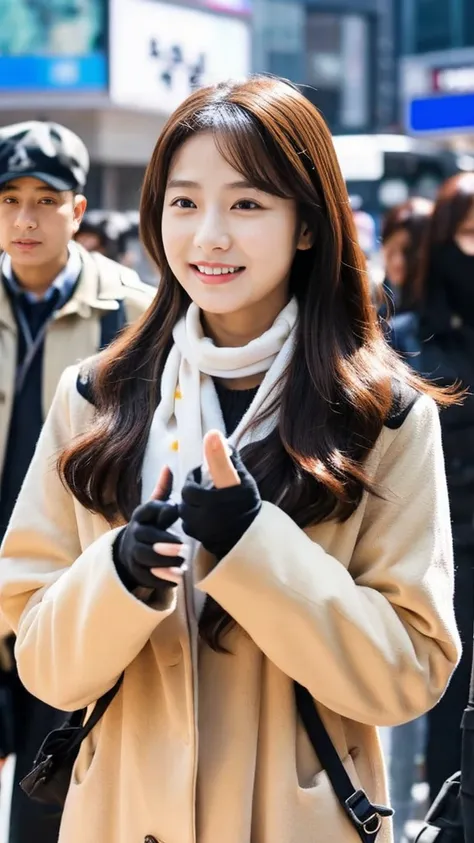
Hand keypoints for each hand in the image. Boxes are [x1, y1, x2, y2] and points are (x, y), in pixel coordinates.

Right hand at [114, 467, 186, 588]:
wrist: (131, 552)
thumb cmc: (151, 526)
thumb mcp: (156, 508)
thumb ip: (163, 491)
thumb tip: (168, 467)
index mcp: (141, 515)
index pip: (148, 509)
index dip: (161, 510)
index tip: (174, 511)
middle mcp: (135, 533)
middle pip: (146, 538)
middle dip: (164, 543)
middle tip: (182, 547)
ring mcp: (134, 553)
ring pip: (146, 558)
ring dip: (165, 562)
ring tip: (182, 563)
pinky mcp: (137, 571)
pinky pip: (148, 576)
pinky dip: (162, 578)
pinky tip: (176, 578)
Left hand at [178, 430, 261, 558]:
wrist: (254, 531)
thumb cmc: (246, 501)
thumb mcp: (238, 476)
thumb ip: (223, 457)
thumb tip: (212, 434)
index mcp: (214, 499)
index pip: (189, 487)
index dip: (194, 478)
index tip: (203, 475)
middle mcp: (206, 517)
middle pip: (184, 500)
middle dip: (192, 491)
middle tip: (204, 488)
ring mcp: (203, 530)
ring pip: (185, 513)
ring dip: (191, 506)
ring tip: (205, 502)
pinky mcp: (202, 540)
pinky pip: (189, 527)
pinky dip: (194, 520)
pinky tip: (206, 516)